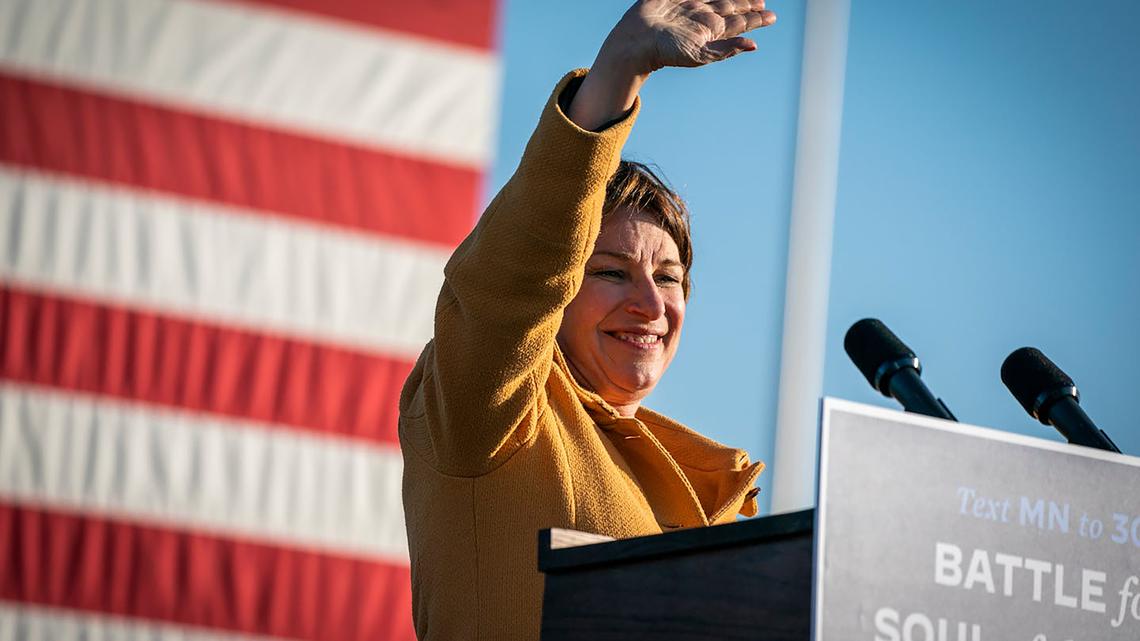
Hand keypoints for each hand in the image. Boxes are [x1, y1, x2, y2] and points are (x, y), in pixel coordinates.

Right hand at [569, 0, 775, 130]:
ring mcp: (690, 5)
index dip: (756, 19)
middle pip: (731, 8)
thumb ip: (727, 49)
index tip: (772, 17)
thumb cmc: (667, 51)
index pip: (739, 23)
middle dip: (748, 6)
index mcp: (712, 30)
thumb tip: (754, 45)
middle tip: (763, 4)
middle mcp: (704, 16)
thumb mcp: (700, 54)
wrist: (637, 40)